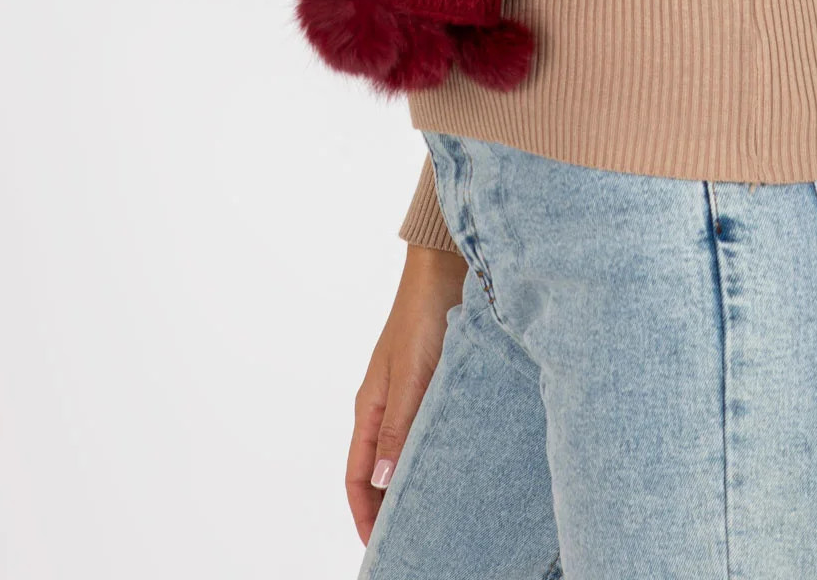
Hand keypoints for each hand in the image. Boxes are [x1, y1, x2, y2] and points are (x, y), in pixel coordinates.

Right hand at [346, 244, 467, 545]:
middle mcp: (388, 406)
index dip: (364, 515)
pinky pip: (430, 432)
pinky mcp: (436, 384)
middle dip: (389, 509)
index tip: (380, 549)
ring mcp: (411, 395)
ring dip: (415, 484)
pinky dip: (437, 456)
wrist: (446, 267)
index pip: (357, 476)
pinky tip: (459, 467)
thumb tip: (385, 481)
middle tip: (415, 541)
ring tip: (439, 515)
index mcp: (371, 407)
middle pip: (380, 472)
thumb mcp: (410, 376)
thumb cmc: (423, 315)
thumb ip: (399, 427)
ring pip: (406, 454)